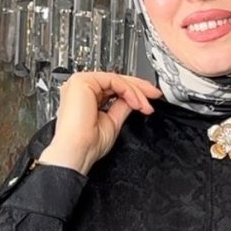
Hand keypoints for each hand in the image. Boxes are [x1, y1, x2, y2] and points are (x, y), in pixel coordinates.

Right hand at [0, 72, 162, 230]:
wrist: (76, 151)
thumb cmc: (87, 144)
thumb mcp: (113, 121)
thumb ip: (122, 106)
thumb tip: (133, 98)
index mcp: (85, 97)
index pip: (112, 87)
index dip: (133, 92)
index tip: (148, 100)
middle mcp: (81, 88)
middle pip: (115, 80)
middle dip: (139, 89)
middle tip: (155, 95)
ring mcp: (80, 83)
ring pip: (116, 79)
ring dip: (136, 91)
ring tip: (146, 106)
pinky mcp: (82, 81)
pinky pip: (113, 80)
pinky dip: (128, 90)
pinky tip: (136, 102)